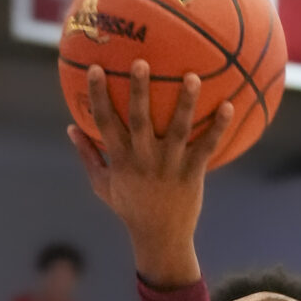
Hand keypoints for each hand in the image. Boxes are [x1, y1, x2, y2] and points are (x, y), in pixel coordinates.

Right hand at [68, 61, 232, 289]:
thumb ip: (88, 155)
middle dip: (139, 91)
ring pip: (177, 130)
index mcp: (121, 160)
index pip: (105, 123)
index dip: (98, 95)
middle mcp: (144, 160)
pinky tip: (229, 106)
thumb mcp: (103, 185)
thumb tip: (71, 128)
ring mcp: (169, 166)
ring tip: (192, 77)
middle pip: (140, 120)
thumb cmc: (130, 208)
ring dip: (185, 103)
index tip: (95, 68)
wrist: (160, 238)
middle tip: (140, 61)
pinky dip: (217, 128)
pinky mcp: (192, 173)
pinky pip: (206, 147)